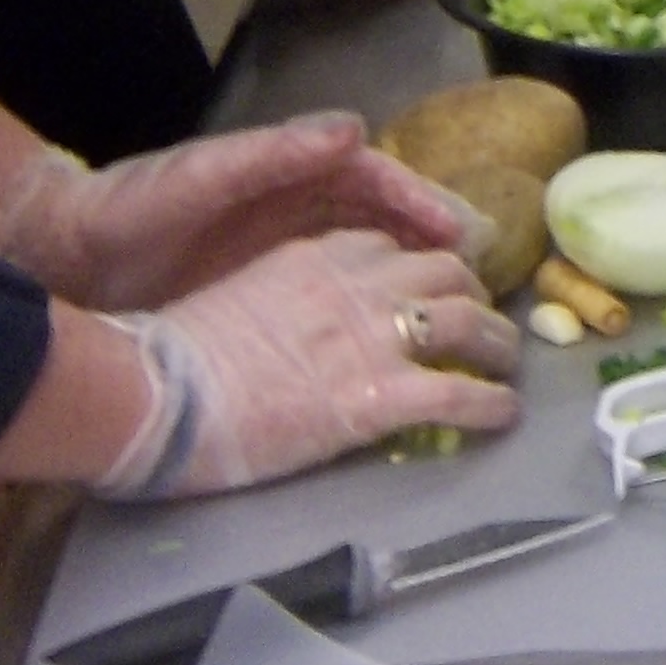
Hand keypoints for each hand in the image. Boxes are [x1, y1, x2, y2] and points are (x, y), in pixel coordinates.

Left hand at [0, 111, 483, 309]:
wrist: (59, 258)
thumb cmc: (126, 210)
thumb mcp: (197, 180)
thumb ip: (270, 155)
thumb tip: (353, 129)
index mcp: (285, 169)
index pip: (372, 176)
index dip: (418, 201)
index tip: (458, 232)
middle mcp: (292, 202)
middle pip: (381, 216)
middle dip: (429, 240)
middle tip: (476, 277)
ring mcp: (278, 247)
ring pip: (364, 255)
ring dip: (407, 276)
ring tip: (452, 312)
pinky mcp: (261, 289)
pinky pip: (330, 293)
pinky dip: (365, 309)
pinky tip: (387, 342)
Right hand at [101, 227, 522, 497]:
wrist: (159, 394)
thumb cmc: (178, 358)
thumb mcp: (241, 299)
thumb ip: (288, 300)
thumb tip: (307, 330)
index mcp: (318, 256)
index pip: (391, 247)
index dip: (420, 267)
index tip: (430, 288)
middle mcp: (357, 285)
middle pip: (442, 274)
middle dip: (470, 296)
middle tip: (478, 324)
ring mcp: (372, 338)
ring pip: (465, 322)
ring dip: (496, 343)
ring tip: (506, 365)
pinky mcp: (377, 396)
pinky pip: (457, 394)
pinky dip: (490, 405)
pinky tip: (503, 417)